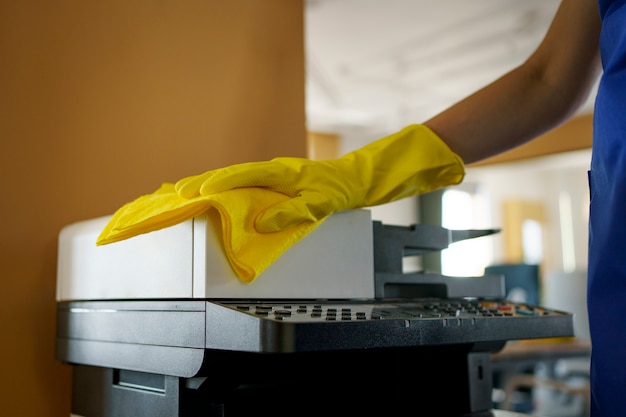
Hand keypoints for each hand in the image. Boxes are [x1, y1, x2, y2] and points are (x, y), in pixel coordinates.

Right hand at [176, 124, 464, 231]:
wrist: (359, 179)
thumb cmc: (341, 189)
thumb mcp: (320, 203)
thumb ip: (291, 213)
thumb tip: (260, 223)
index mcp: (281, 172)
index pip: (242, 175)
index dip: (218, 183)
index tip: (195, 191)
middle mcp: (274, 170)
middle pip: (231, 174)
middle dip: (203, 182)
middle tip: (174, 191)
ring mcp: (274, 176)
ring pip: (235, 179)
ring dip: (210, 186)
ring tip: (184, 193)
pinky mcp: (278, 184)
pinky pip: (246, 186)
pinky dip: (226, 191)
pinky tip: (217, 199)